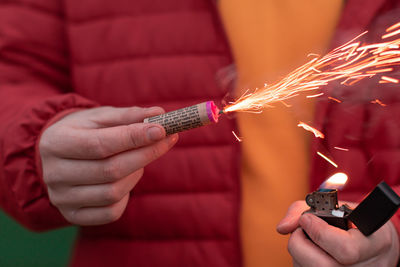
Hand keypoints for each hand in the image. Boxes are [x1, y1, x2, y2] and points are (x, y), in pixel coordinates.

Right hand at [39, 106, 177, 225]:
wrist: (60, 155)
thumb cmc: (84, 131)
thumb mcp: (101, 117)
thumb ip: (129, 116)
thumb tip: (159, 113)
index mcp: (55, 143)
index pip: (100, 144)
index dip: (133, 138)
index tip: (162, 130)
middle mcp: (53, 174)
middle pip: (110, 170)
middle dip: (145, 154)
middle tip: (167, 140)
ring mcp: (62, 199)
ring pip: (113, 193)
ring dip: (136, 174)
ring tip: (138, 159)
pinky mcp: (74, 215)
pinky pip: (111, 212)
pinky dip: (127, 195)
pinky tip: (126, 179)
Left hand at [277, 201, 399, 265]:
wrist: (372, 241)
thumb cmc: (351, 219)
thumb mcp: (337, 205)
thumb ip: (305, 209)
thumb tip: (282, 227)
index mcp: (376, 243)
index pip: (346, 249)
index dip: (320, 233)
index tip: (307, 219)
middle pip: (322, 266)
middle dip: (299, 244)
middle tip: (299, 230)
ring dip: (298, 253)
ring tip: (306, 239)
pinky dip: (300, 262)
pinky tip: (309, 252)